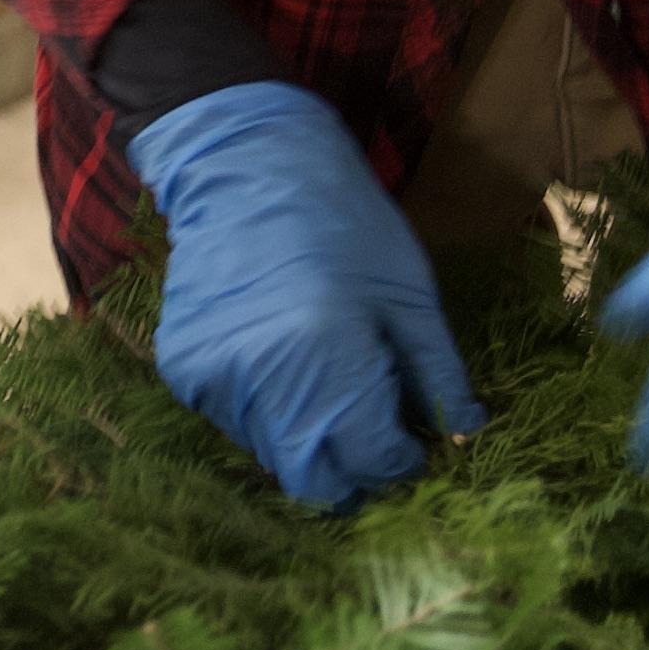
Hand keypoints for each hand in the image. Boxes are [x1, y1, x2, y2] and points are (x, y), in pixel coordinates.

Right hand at [129, 82, 481, 508]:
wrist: (245, 168)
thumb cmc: (343, 222)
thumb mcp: (408, 291)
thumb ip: (437, 371)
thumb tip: (464, 432)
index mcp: (328, 349)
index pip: (370, 457)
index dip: (400, 462)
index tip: (413, 444)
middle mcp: (263, 374)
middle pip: (314, 481)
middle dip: (353, 475)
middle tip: (374, 442)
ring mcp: (214, 375)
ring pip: (274, 459)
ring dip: (311, 444)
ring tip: (327, 386)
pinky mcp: (184, 371)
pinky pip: (238, 425)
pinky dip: (271, 416)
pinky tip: (284, 365)